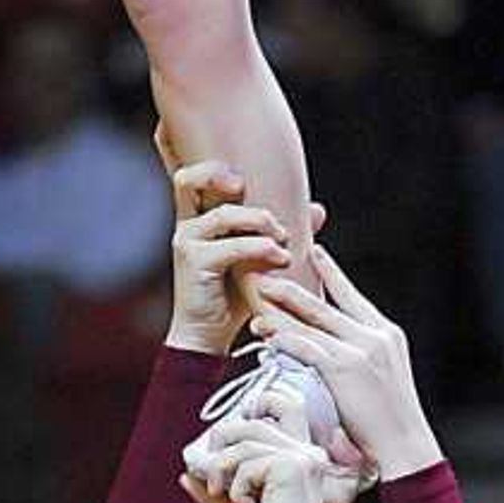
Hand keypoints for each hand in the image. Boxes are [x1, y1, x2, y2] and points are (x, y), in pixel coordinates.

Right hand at [167, 164, 291, 354]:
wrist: (208, 336)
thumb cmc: (233, 294)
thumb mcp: (258, 258)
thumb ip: (282, 231)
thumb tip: (317, 210)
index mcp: (196, 218)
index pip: (189, 177)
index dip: (210, 167)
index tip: (243, 178)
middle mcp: (186, 225)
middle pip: (188, 180)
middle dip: (221, 176)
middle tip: (255, 193)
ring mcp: (187, 242)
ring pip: (223, 213)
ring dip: (260, 220)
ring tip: (283, 238)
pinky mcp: (195, 263)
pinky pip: (232, 246)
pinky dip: (261, 248)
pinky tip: (281, 257)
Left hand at [183, 414, 329, 502]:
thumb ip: (216, 491)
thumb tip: (186, 475)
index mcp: (299, 459)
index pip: (259, 431)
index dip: (231, 444)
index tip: (215, 472)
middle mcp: (305, 454)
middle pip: (251, 429)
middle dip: (222, 453)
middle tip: (213, 484)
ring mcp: (301, 458)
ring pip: (244, 447)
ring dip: (225, 473)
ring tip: (229, 500)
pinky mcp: (291, 466)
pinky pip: (247, 465)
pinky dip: (238, 489)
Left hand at [248, 245, 441, 483]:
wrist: (405, 446)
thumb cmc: (391, 419)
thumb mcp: (386, 372)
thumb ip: (364, 350)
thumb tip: (335, 342)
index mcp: (386, 333)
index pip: (353, 295)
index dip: (332, 272)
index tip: (315, 252)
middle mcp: (374, 336)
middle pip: (327, 303)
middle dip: (295, 285)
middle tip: (271, 271)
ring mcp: (359, 351)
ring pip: (311, 322)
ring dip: (281, 309)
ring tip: (259, 297)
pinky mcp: (343, 370)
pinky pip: (306, 347)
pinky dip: (284, 338)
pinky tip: (267, 333)